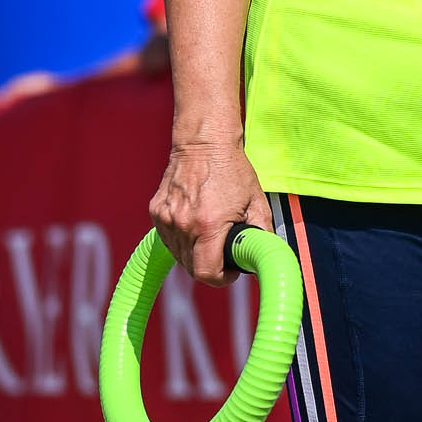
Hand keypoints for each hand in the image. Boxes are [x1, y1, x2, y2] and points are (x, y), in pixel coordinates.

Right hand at [150, 135, 269, 284]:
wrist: (203, 143)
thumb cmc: (232, 170)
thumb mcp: (257, 203)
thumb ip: (263, 235)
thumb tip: (264, 258)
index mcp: (209, 225)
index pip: (207, 273)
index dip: (222, 278)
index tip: (231, 270)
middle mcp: (183, 224)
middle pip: (192, 268)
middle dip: (210, 267)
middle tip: (224, 254)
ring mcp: (167, 218)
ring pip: (178, 256)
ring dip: (195, 254)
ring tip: (210, 236)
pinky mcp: (157, 212)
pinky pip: (169, 239)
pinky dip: (182, 240)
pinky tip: (195, 225)